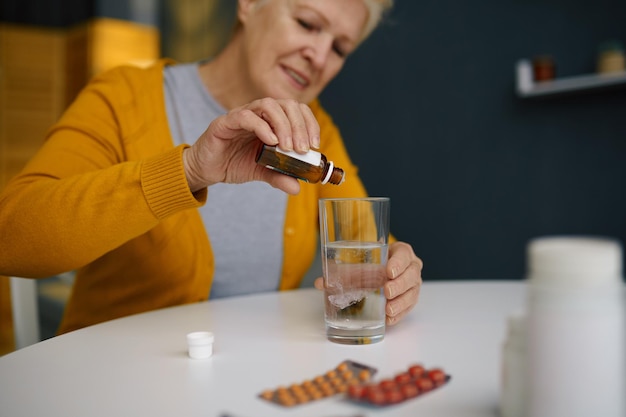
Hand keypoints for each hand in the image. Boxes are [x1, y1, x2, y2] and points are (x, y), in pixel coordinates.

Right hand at [183, 98, 319, 193]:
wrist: (207, 169)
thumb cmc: (234, 163)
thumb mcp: (262, 172)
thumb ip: (280, 176)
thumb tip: (298, 188)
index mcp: (271, 121)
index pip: (296, 111)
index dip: (309, 124)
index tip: (314, 145)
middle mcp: (258, 113)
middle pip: (286, 105)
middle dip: (299, 125)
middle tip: (303, 148)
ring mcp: (242, 115)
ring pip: (268, 105)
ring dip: (283, 125)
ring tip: (288, 147)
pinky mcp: (225, 123)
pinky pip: (245, 117)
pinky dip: (261, 127)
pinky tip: (270, 142)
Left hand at [314, 241, 422, 325]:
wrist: (384, 271)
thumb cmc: (373, 264)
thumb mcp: (360, 264)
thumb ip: (342, 271)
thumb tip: (320, 283)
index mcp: (401, 252)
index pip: (404, 254)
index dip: (398, 263)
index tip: (388, 271)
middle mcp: (411, 267)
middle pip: (411, 275)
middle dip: (400, 284)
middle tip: (386, 291)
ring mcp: (413, 284)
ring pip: (412, 293)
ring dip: (401, 302)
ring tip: (388, 309)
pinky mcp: (410, 299)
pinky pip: (409, 307)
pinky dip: (399, 314)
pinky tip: (389, 319)